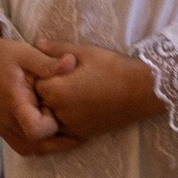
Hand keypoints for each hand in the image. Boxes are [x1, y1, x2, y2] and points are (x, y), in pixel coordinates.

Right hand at [0, 29, 77, 155]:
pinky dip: (38, 145)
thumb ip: (48, 62)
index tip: (60, 110)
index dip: (52, 126)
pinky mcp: (3, 129)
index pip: (36, 131)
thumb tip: (72, 62)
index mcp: (15, 104)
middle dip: (60, 141)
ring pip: (31, 150)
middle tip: (77, 128)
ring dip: (51, 145)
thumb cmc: (0, 55)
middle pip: (38, 147)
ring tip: (67, 131)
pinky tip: (50, 131)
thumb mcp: (24, 53)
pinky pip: (23, 147)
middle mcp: (8, 122)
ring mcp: (4, 128)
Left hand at [36, 45, 165, 141]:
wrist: (142, 91)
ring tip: (69, 92)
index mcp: (57, 91)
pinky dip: (65, 119)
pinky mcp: (83, 134)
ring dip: (54, 107)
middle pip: (40, 102)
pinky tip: (76, 107)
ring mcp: (71, 126)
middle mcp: (59, 112)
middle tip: (59, 79)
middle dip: (46, 91)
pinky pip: (64, 129)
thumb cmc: (113, 67)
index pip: (35, 84)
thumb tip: (36, 42)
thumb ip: (56, 49)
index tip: (49, 67)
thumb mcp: (85, 52)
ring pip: (51, 117)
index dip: (41, 74)